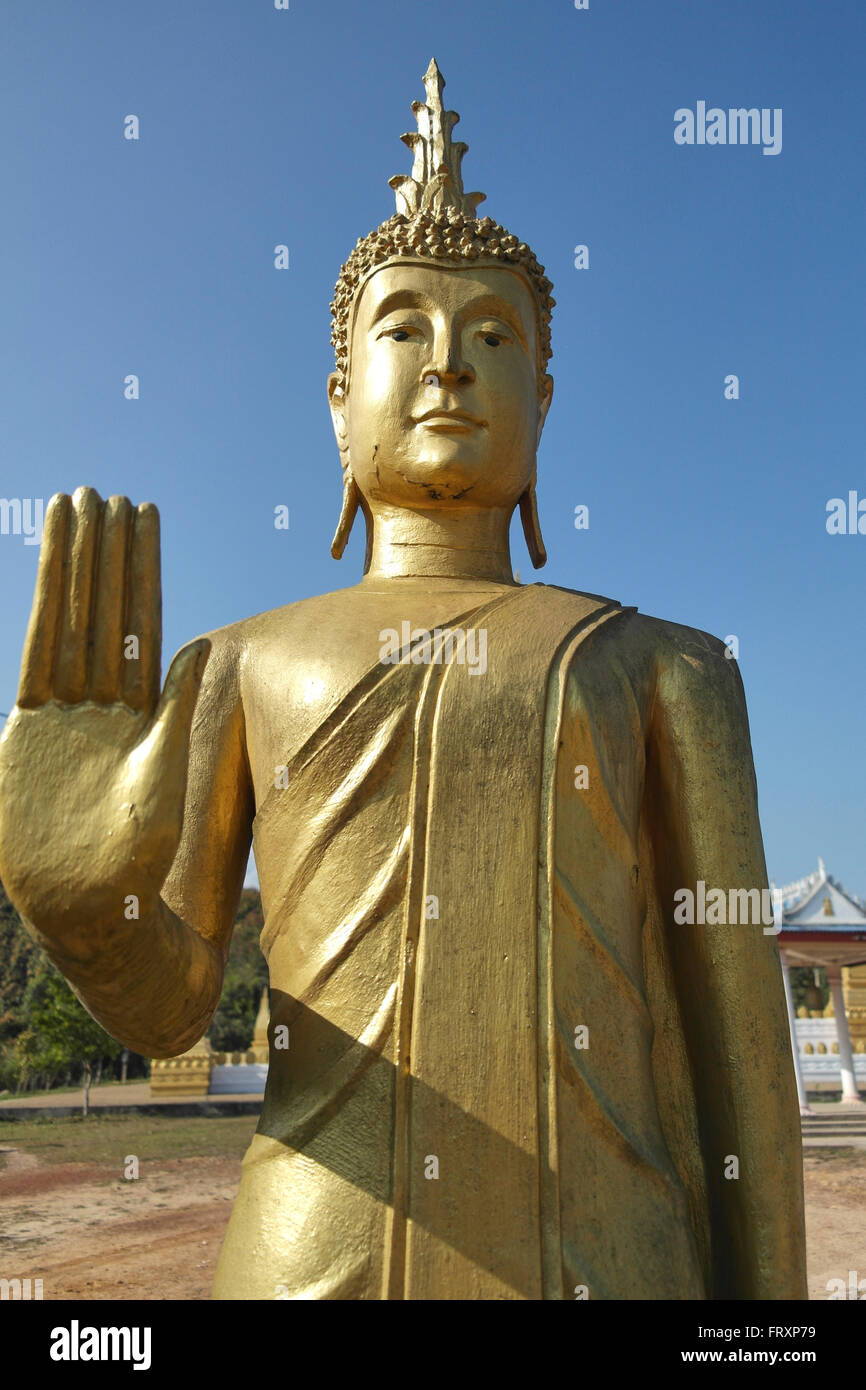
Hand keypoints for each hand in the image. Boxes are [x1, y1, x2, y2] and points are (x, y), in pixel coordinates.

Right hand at [0, 487, 209, 934]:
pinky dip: (42, 620)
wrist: (86, 909)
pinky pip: (34, 662)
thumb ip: (175, 715)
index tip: (141, 518)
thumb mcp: (163, 781)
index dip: (138, 570)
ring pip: (67, 624)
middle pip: (100, 610)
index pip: (138, 623)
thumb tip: (199, 649)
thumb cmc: (135, 861)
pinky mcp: (28, 732)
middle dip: (101, 553)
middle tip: (102, 492)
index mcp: (141, 711)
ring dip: (71, 569)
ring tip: (72, 509)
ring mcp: (63, 714)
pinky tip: (59, 577)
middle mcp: (103, 703)